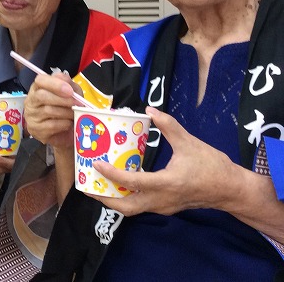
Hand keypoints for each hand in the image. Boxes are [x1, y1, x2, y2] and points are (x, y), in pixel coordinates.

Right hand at [25, 72, 76, 148]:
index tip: (70, 91)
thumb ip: (69, 85)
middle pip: (42, 96)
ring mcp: (31, 116)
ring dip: (66, 112)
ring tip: (75, 114)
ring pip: (48, 110)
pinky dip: (64, 124)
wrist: (63, 132)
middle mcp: (31, 101)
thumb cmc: (65, 109)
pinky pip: (52, 125)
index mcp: (38, 88)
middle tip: (78, 104)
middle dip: (62, 99)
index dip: (55, 84)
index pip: (40, 80)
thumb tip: (66, 79)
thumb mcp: (71, 94)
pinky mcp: (36, 129)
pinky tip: (68, 124)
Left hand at [90, 107, 241, 216]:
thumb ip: (168, 126)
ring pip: (132, 210)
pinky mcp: (166, 207)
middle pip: (125, 207)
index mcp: (166, 183)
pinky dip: (127, 198)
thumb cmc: (212, 166)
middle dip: (103, 198)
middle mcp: (161, 199)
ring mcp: (163, 206)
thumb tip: (150, 109)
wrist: (231, 189)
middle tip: (87, 185)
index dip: (111, 174)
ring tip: (99, 185)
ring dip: (114, 200)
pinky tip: (120, 184)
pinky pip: (141, 206)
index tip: (96, 164)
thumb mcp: (189, 142)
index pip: (132, 182)